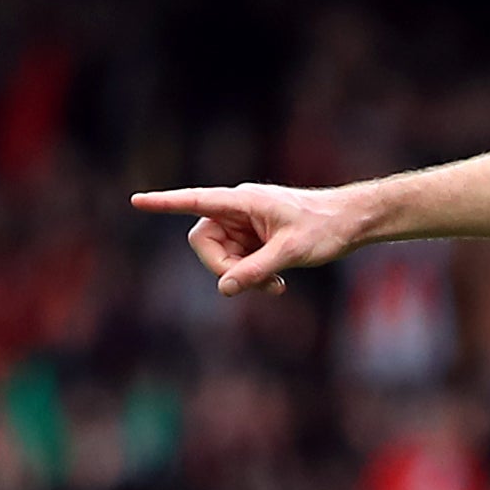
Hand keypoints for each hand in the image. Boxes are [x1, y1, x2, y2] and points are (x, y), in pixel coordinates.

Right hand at [129, 183, 361, 296]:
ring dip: (243, 275)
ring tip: (276, 286)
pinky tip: (278, 284)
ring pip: (222, 255)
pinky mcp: (255, 238)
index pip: (195, 201)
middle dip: (223, 267)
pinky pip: (239, 261)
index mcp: (243, 200)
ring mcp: (246, 224)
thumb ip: (256, 269)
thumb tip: (224, 288)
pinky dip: (253, 275)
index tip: (137, 200)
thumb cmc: (326, 227)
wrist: (353, 223)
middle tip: (253, 284)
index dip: (165, 203)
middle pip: (204, 241)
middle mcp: (239, 209)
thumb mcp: (291, 251)